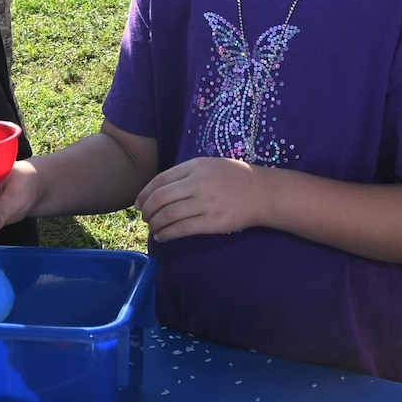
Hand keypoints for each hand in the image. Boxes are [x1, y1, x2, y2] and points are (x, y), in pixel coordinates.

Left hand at [135, 156, 274, 241]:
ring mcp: (205, 203)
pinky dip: (167, 234)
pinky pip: (182, 229)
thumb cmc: (236, 178)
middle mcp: (198, 183)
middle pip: (160, 198)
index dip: (144, 193)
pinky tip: (162, 237)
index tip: (138, 203)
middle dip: (147, 210)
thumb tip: (159, 190)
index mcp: (195, 166)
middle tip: (144, 217)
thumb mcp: (210, 165)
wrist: (264, 193)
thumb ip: (186, 173)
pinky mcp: (212, 222)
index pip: (160, 180)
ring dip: (155, 223)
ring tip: (152, 227)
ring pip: (168, 215)